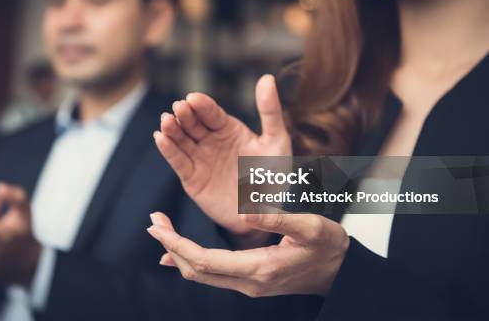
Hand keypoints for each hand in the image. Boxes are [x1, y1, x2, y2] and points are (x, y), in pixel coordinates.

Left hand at [147, 211, 348, 296]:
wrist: (342, 272)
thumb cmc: (329, 247)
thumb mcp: (311, 225)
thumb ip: (276, 217)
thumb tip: (242, 210)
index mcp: (259, 267)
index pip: (204, 261)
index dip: (177, 244)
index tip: (158, 226)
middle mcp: (249, 282)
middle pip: (196, 271)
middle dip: (170, 247)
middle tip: (153, 222)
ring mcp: (249, 285)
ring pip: (202, 275)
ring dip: (178, 253)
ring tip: (161, 230)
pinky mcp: (250, 280)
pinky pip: (212, 274)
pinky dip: (192, 260)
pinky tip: (177, 252)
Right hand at [154, 74, 291, 235]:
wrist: (267, 212)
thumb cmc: (274, 175)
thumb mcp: (276, 141)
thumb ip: (270, 111)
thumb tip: (266, 78)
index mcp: (228, 128)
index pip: (211, 112)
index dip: (201, 105)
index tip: (193, 98)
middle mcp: (210, 140)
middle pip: (192, 123)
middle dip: (184, 115)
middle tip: (178, 108)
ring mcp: (199, 158)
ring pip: (181, 140)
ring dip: (172, 129)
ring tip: (165, 120)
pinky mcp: (192, 178)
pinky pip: (178, 162)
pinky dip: (168, 150)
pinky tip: (160, 138)